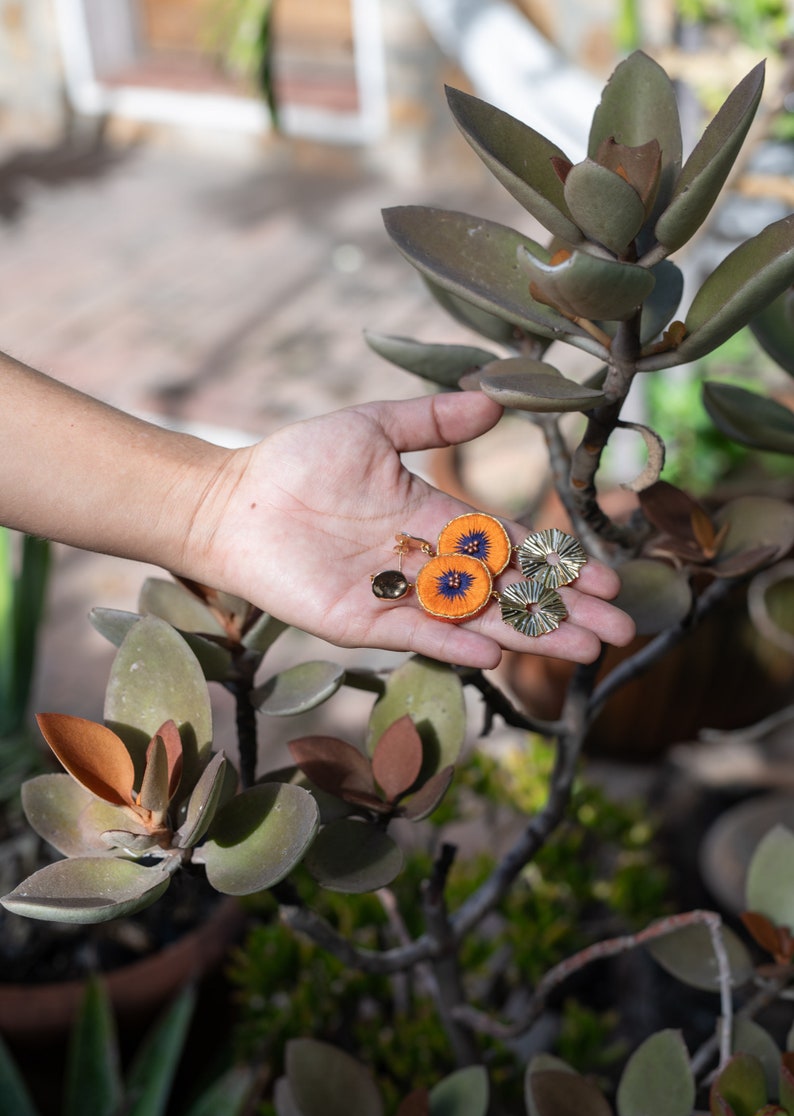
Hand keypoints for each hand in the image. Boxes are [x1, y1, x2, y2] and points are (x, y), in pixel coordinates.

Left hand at [196, 390, 635, 668]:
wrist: (234, 501)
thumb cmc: (299, 461)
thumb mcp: (374, 427)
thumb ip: (432, 419)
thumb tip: (495, 401)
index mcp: (436, 519)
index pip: (511, 548)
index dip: (556, 564)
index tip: (603, 579)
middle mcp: (426, 563)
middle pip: (506, 592)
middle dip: (561, 610)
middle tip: (617, 630)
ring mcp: (396, 594)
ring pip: (474, 619)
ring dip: (526, 634)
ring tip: (580, 650)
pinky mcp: (360, 620)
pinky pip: (416, 634)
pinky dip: (452, 643)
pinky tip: (494, 652)